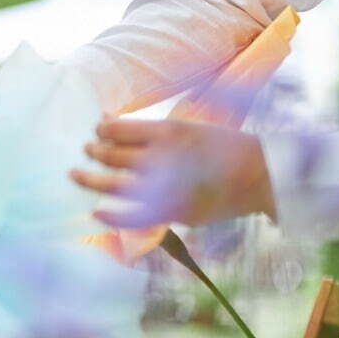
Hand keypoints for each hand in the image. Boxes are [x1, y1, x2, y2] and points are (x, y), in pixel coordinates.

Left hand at [69, 116, 277, 226]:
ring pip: (116, 184)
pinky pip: (134, 216)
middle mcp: (163, 158)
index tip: (97, 129)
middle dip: (95, 151)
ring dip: (91, 179)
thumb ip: (148, 129)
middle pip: (113, 156)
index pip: (118, 130)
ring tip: (75, 173)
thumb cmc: (224, 146)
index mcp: (168, 131)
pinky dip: (112, 214)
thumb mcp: (188, 126)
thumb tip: (107, 120)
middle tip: (86, 149)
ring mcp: (167, 188)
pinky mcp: (174, 212)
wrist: (263, 176)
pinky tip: (96, 210)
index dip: (103, 129)